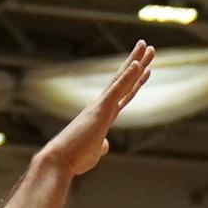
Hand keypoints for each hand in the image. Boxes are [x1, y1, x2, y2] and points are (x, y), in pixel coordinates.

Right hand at [40, 41, 155, 175]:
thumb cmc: (75, 158)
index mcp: (103, 115)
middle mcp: (102, 106)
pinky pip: (117, 90)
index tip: (145, 69)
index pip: (123, 94)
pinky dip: (127, 77)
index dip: (135, 81)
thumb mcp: (95, 152)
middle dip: (138, 63)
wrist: (59, 160)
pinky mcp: (100, 110)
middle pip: (124, 80)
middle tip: (148, 47)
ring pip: (122, 80)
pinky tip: (137, 64)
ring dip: (136, 62)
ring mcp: (102, 106)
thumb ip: (101, 145)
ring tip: (147, 47)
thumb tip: (104, 146)